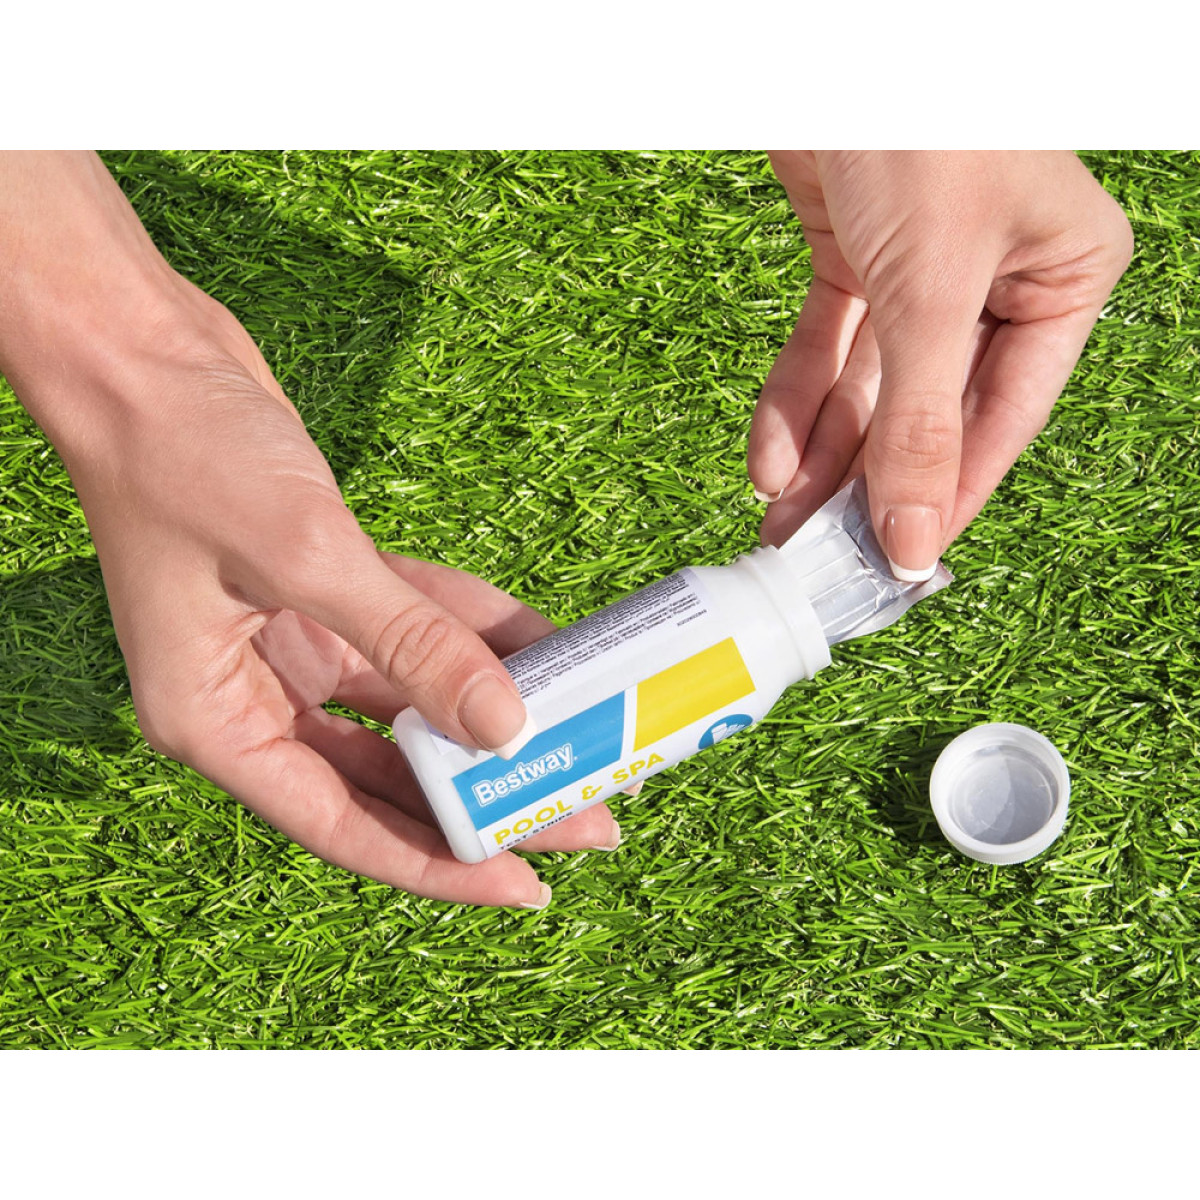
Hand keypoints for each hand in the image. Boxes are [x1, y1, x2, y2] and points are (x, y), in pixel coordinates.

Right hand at [0, 152, 617, 906]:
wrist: (143, 350)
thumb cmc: (181, 452)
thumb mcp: (306, 557)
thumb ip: (410, 646)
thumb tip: (504, 725)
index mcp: (219, 721)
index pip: (345, 822)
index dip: (438, 862)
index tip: (526, 882)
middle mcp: (259, 694)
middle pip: (390, 775)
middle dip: (484, 796)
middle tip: (585, 818)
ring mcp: (296, 640)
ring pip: (414, 703)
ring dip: (495, 713)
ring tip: (587, 737)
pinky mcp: (329, 587)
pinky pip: (419, 625)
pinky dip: (478, 633)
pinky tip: (550, 644)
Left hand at [748, 151, 1133, 574]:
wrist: (826, 29)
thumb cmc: (921, 121)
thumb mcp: (929, 287)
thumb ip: (923, 422)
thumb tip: (916, 541)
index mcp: (1060, 280)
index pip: (1003, 420)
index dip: (947, 497)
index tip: (897, 566)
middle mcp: (996, 279)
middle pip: (930, 412)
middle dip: (868, 484)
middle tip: (820, 557)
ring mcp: (921, 270)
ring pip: (872, 391)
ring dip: (823, 459)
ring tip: (781, 524)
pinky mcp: (855, 254)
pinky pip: (826, 347)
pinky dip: (796, 400)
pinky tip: (770, 458)